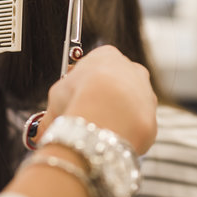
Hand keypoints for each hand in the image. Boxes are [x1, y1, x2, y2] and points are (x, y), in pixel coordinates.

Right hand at [40, 46, 157, 154]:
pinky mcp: (151, 116)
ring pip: (127, 107)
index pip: (94, 67)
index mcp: (107, 56)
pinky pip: (134, 127)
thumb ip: (53, 111)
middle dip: (101, 102)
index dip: (80, 86)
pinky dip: (123, 134)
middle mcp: (132, 69)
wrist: (109, 112)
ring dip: (114, 119)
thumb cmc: (82, 96)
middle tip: (84, 118)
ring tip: (96, 133)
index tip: (72, 99)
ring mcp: (145, 92)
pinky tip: (109, 140)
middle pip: (114, 86)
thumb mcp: (55, 97)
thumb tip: (44, 129)